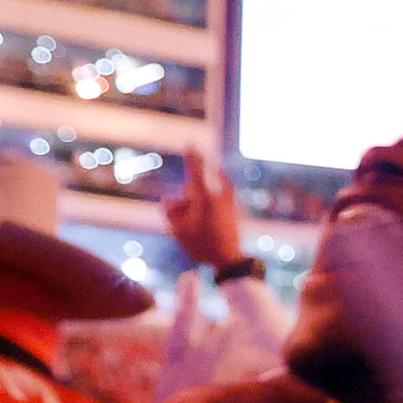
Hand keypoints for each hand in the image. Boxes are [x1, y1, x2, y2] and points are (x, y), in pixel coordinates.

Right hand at [162, 150, 243, 269]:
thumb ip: (170, 211)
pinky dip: (206, 205)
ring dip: (195, 204)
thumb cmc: (202, 245)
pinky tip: (205, 213)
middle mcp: (218, 197)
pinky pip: (215, 200)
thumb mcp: (178, 230)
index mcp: (204, 198)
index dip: (192, 157)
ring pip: (203, 195)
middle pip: (193, 188)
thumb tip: (169, 199)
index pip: (195, 172)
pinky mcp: (233, 210)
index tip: (190, 142)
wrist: (229, 260)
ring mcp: (228, 203)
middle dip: (184, 198)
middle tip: (184, 214)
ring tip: (196, 223)